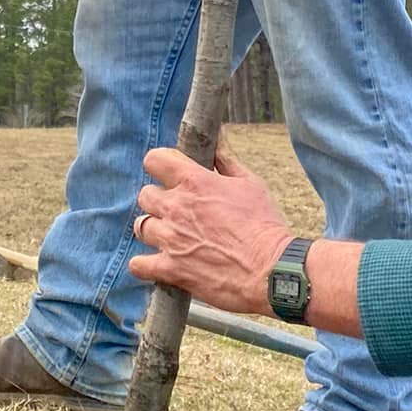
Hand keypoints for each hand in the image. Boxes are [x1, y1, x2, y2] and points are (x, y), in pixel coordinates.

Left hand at [129, 143, 291, 312]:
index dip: (159, 164)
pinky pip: (139, 265)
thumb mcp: (250, 183)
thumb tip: (217, 138)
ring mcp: (171, 239)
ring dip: (153, 229)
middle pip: (145, 194)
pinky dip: (144, 265)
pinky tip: (156, 264)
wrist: (272, 271)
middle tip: (175, 210)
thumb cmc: (265, 225)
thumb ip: (226, 160)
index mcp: (194, 182)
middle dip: (158, 200)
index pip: (155, 159)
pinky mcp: (172, 270)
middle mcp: (176, 207)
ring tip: (169, 236)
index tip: (167, 173)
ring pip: (141, 227)